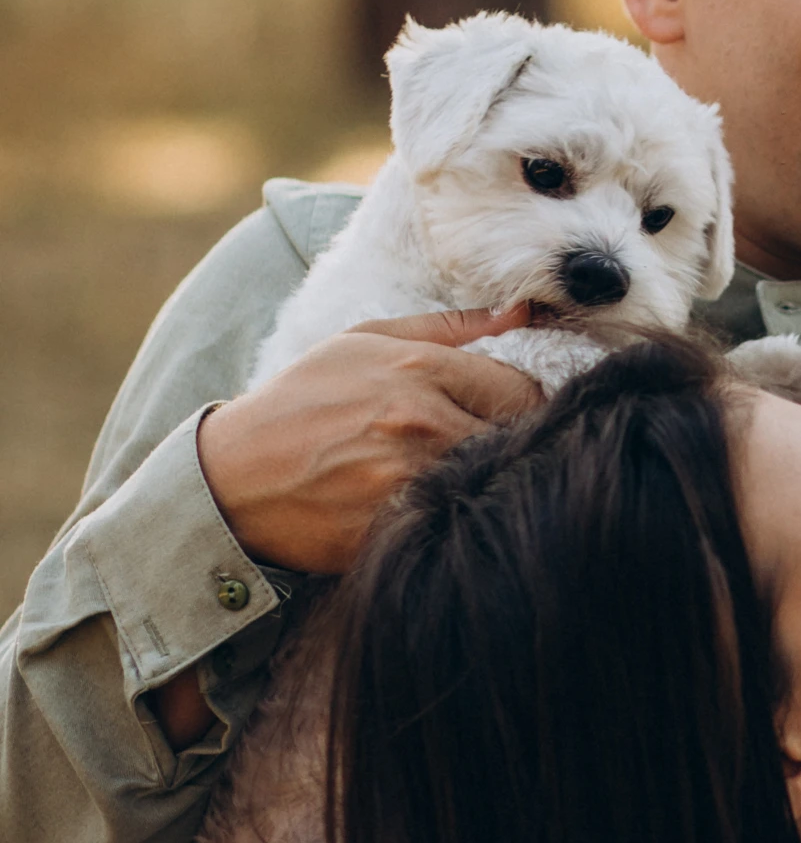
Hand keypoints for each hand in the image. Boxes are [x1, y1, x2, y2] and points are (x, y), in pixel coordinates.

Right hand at [198, 309, 543, 577]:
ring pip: (488, 485)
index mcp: (418, 369)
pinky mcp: (392, 529)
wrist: (231, 477)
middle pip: (514, 441)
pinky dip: (453, 521)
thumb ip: (450, 327)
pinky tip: (436, 516)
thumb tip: (524, 312)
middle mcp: (419, 422)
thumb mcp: (365, 341)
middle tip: (493, 455)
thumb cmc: (302, 401)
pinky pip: (451, 524)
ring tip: (465, 484)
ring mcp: (406, 479)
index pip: (521, 391)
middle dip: (512, 448)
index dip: (526, 408)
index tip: (512, 419)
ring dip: (486, 486)